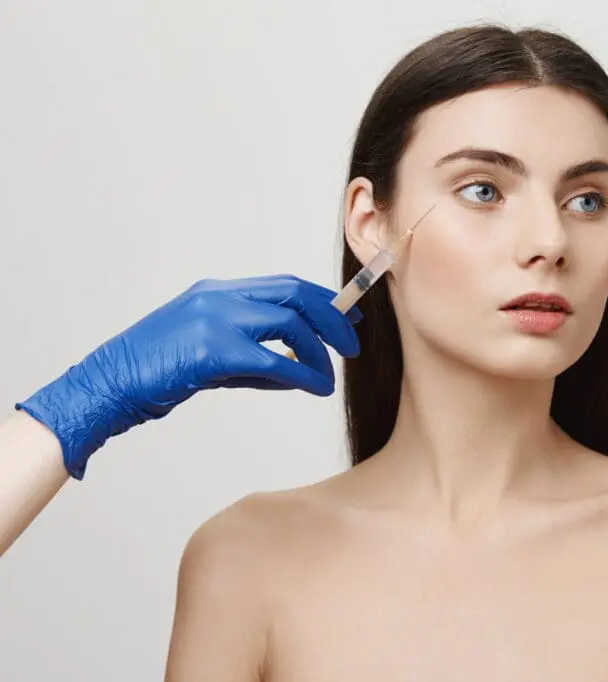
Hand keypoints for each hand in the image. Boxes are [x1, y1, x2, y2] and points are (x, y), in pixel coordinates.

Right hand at [15, 274, 361, 479]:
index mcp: (219, 292)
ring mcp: (215, 319)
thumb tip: (303, 371)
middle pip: (296, 294)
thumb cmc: (157, 375)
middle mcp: (220, 297)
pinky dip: (302, 374)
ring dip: (318, 351)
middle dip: (332, 318)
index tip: (348, 317)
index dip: (323, 299)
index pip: (286, 285)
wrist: (108, 387)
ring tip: (328, 375)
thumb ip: (256, 357)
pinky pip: (274, 360)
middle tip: (353, 344)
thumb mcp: (212, 358)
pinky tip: (316, 388)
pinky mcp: (212, 349)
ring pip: (290, 322)